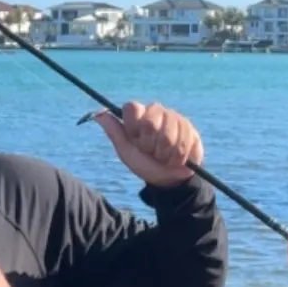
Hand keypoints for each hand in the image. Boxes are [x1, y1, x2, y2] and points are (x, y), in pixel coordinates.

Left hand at [89, 100, 203, 187]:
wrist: (169, 179)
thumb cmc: (144, 164)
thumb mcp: (126, 151)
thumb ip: (114, 132)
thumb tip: (97, 113)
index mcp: (138, 115)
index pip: (131, 107)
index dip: (133, 127)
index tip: (136, 141)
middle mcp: (156, 111)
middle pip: (150, 122)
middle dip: (149, 145)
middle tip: (151, 152)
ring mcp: (174, 118)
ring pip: (168, 134)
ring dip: (164, 153)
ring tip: (164, 158)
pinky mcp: (190, 128)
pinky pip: (185, 140)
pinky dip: (179, 156)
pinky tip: (178, 158)